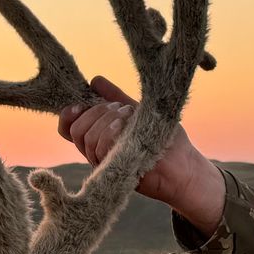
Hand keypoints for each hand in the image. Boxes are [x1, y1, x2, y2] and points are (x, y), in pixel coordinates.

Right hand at [56, 76, 225, 231]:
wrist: (184, 164)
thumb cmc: (164, 139)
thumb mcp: (138, 112)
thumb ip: (115, 97)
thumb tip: (94, 81)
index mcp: (100, 138)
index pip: (69, 128)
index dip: (68, 115)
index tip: (79, 104)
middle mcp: (98, 152)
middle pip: (77, 129)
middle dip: (95, 113)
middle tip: (118, 108)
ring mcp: (105, 164)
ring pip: (87, 137)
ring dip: (106, 120)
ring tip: (128, 117)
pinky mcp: (114, 172)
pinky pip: (100, 148)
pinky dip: (110, 132)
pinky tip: (125, 127)